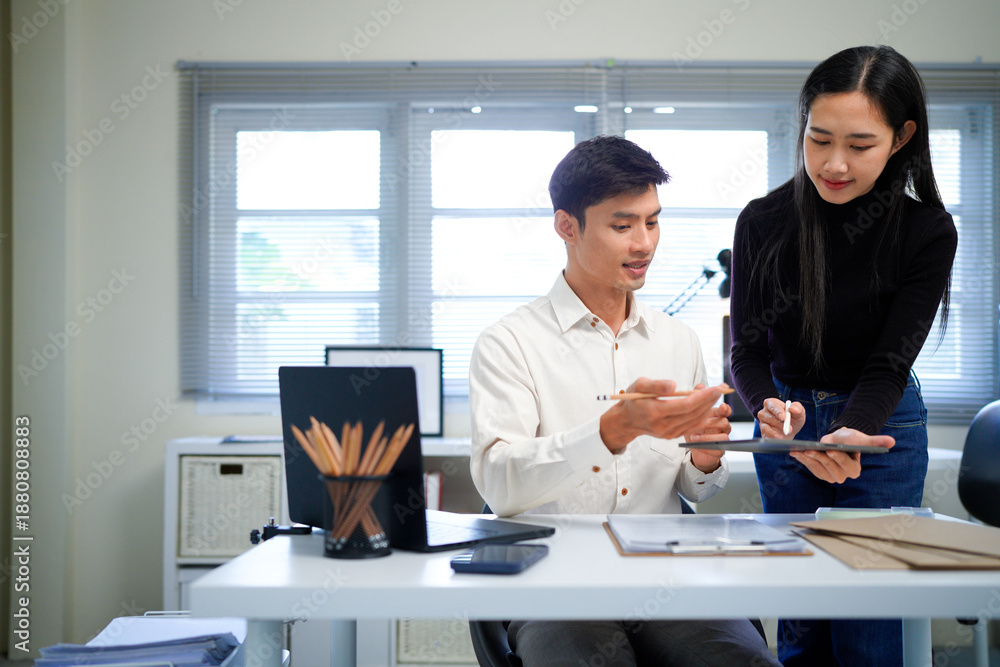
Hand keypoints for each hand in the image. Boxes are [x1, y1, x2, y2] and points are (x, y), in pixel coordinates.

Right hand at [599, 378, 726, 453]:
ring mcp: (669, 433)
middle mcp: (663, 426)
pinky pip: (692, 426)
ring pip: (694, 420)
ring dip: (708, 407)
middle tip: (722, 388)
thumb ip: (656, 385)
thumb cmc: (633, 399)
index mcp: (655, 412)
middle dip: (710, 400)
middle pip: (693, 413)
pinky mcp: (672, 436)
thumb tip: (674, 385)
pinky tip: (707, 405)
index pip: (685, 405)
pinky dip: (702, 415)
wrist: (627, 420)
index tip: (715, 388)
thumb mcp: (639, 385)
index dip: (703, 397)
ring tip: (716, 394)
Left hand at [685, 396, 731, 472]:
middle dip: (713, 422)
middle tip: (701, 423)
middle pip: (725, 422)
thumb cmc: (694, 428)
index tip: (722, 406)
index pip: (725, 410)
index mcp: (716, 415)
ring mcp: (722, 438)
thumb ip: (696, 398)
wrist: (693, 448)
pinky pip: (719, 449)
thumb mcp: (691, 413)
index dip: (725, 408)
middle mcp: (722, 426)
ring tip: (694, 436)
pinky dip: (707, 447)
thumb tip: (701, 385)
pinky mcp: (719, 450)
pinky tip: (697, 444)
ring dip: (708, 436)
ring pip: (724, 436)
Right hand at [757, 398, 804, 438]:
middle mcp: (764, 412)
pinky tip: (779, 438)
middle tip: (789, 429)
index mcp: (772, 403)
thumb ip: (798, 408)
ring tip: (785, 434)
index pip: (772, 405)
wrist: (790, 431)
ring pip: (765, 427)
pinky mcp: (763, 433)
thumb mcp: (799, 413)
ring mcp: (762, 423)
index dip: (778, 411)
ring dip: (775, 431)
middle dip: (779, 423)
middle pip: (768, 416)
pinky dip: (772, 437)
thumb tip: (792, 408)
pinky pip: (765, 435)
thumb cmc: (793, 419)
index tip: (783, 417)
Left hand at [789, 427, 894, 483]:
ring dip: (809, 460)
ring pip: (818, 469)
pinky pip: (810, 468)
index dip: (838, 457)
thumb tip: (892, 441)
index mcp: (854, 470)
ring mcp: (830, 476)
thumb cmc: (851, 440)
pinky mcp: (819, 474)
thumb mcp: (862, 439)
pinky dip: (803, 460)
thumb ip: (875, 442)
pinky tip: (795, 452)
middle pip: (830, 468)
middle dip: (820, 458)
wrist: (840, 440)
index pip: (846, 465)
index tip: (830, 449)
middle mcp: (842, 476)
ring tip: (800, 450)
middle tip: (811, 449)